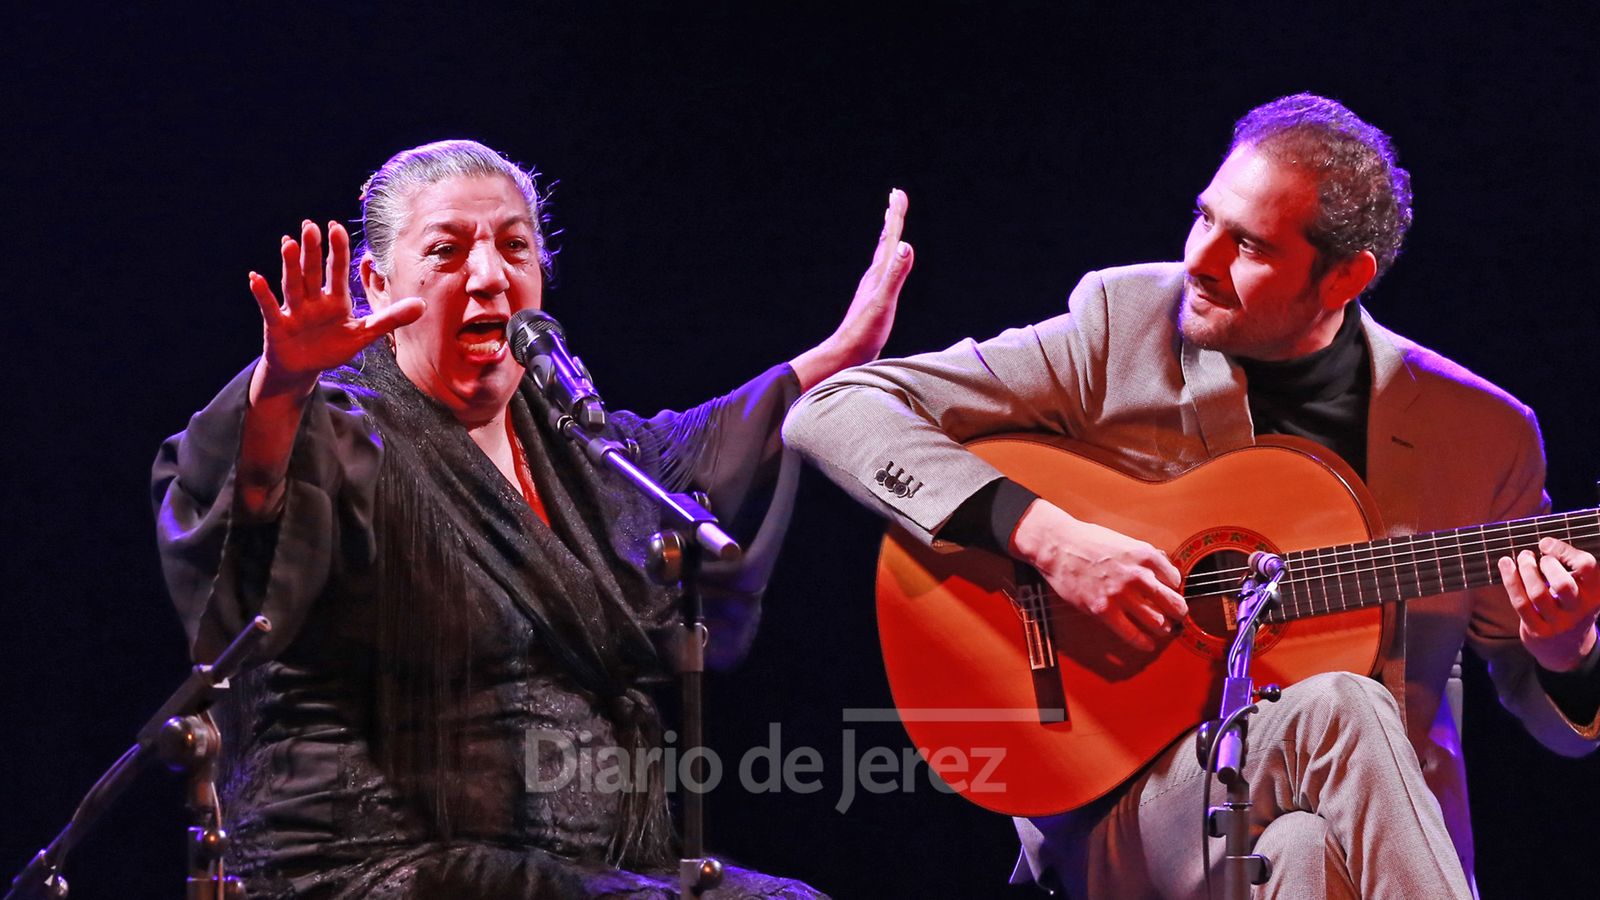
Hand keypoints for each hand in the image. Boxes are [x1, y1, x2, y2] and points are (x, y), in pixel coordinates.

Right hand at [247, 220, 423, 397]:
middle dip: (313, 251)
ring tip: (288, 243)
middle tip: (311, 225)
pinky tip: (256, 277)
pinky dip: (263, 294)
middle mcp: (314, 300)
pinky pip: (270, 307)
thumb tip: (423, 305)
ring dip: (291, 265)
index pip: (337, 271)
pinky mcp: (277, 325)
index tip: (336, 227)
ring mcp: (294, 310)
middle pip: (313, 272)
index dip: (337, 251)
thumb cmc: (332, 347)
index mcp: (335, 300)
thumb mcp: (364, 334)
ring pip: (293, 285)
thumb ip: (391, 318)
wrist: (303, 369)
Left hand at [790, 189, 913, 390]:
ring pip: (883, 256)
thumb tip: (905, 245)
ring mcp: (873, 289)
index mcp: (878, 274)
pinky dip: (889, 261)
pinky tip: (888, 267)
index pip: (890, 239)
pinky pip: (884, 273)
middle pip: (885, 242)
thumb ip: (895, 275)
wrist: (846, 355)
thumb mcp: (884, 302)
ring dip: (889, 238)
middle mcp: (874, 277)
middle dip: (893, 219)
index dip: (896, 216)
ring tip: (892, 227)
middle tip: (896, 198)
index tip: (898, 194)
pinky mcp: (874, 302)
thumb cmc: (865, 332)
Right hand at [1009, 500, 1187, 650]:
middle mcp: (1137, 575)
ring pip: (1157, 621)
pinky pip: (1131, 633)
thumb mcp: (1124, 541)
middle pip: (1173, 603)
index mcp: (1145, 555)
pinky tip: (1148, 644)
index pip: (1175, 579)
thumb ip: (1144, 556)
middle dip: (1178, 612)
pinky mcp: (1103, 610)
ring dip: (1163, 628)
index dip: (1174, 589)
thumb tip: (1162, 568)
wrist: (1057, 545)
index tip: (1171, 593)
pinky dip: (1143, 642)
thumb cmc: (1087, 540)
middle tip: (1177, 616)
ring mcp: (1120, 594)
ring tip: (1162, 629)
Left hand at [1497, 537, 1599, 671]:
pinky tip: (1505, 564)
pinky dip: (1510, 580)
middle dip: (1546, 564)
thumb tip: (1545, 541)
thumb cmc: (1571, 607)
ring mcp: (1559, 623)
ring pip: (1538, 594)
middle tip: (1538, 557)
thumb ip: (1573, 569)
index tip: (1546, 544)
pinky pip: (1521, 604)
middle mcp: (1581, 610)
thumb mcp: (1584, 590)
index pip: (1588, 567)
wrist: (1567, 650)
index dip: (1565, 550)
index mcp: (1597, 594)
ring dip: (1525, 570)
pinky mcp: (1539, 631)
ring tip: (1522, 557)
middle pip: (1563, 584)